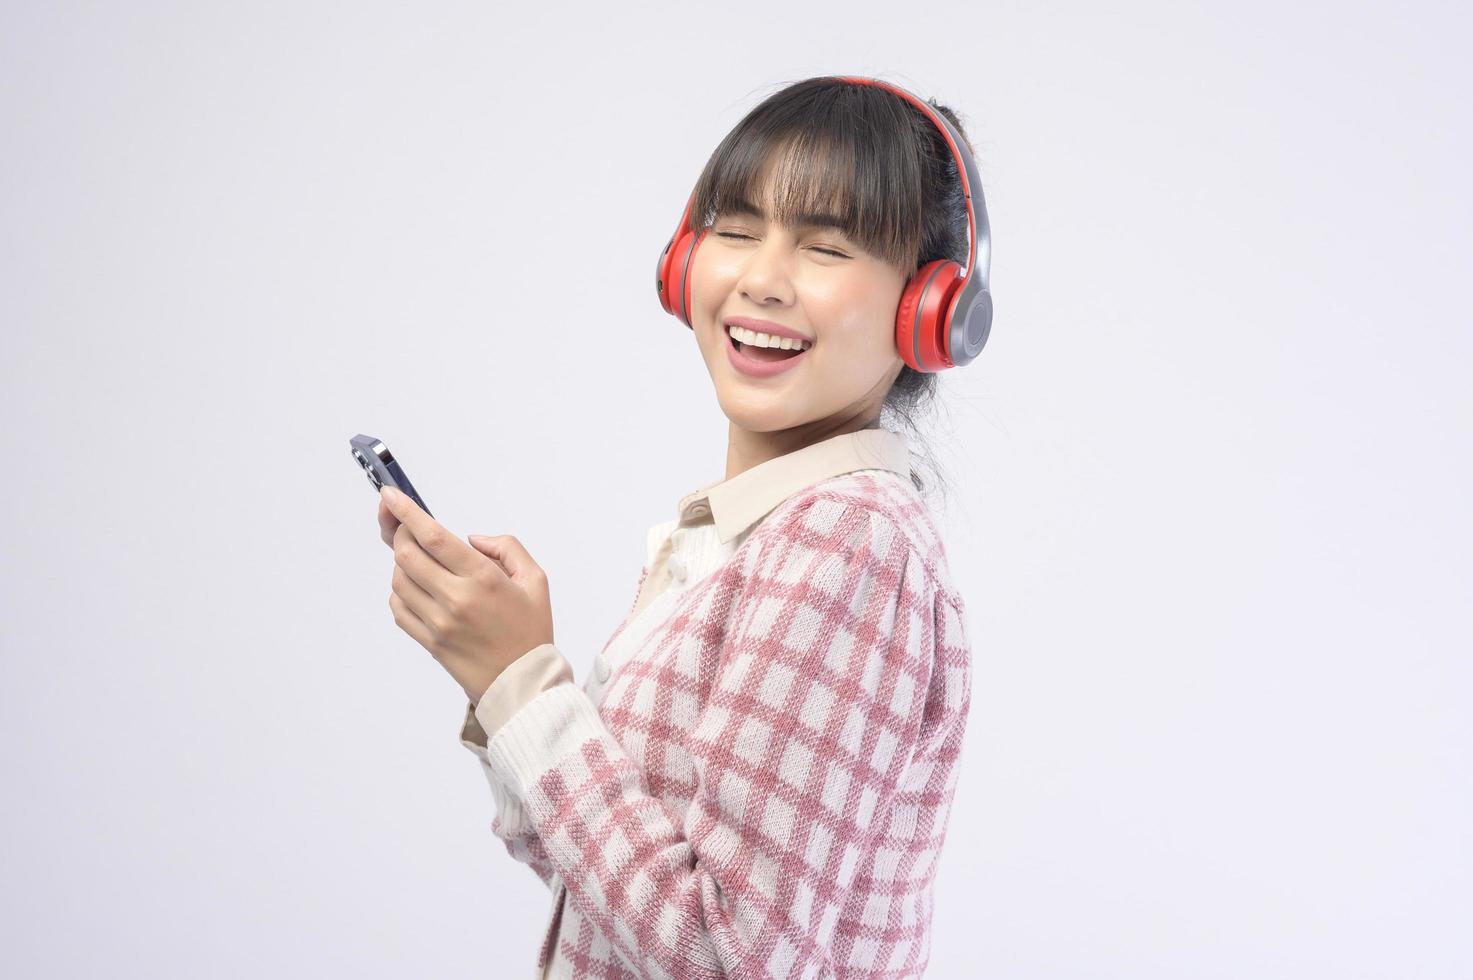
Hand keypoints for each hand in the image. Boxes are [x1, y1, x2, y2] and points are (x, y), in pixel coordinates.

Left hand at [379, 485, 553, 703]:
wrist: (524, 684)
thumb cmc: (531, 631)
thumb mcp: (536, 581)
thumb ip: (507, 548)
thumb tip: (471, 539)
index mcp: (483, 579)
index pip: (433, 537)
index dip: (406, 512)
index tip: (390, 494)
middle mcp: (456, 600)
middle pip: (406, 555)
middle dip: (402, 534)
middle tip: (410, 529)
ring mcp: (438, 623)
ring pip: (398, 580)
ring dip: (403, 564)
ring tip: (425, 564)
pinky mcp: (428, 642)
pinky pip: (398, 608)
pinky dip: (401, 591)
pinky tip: (420, 589)